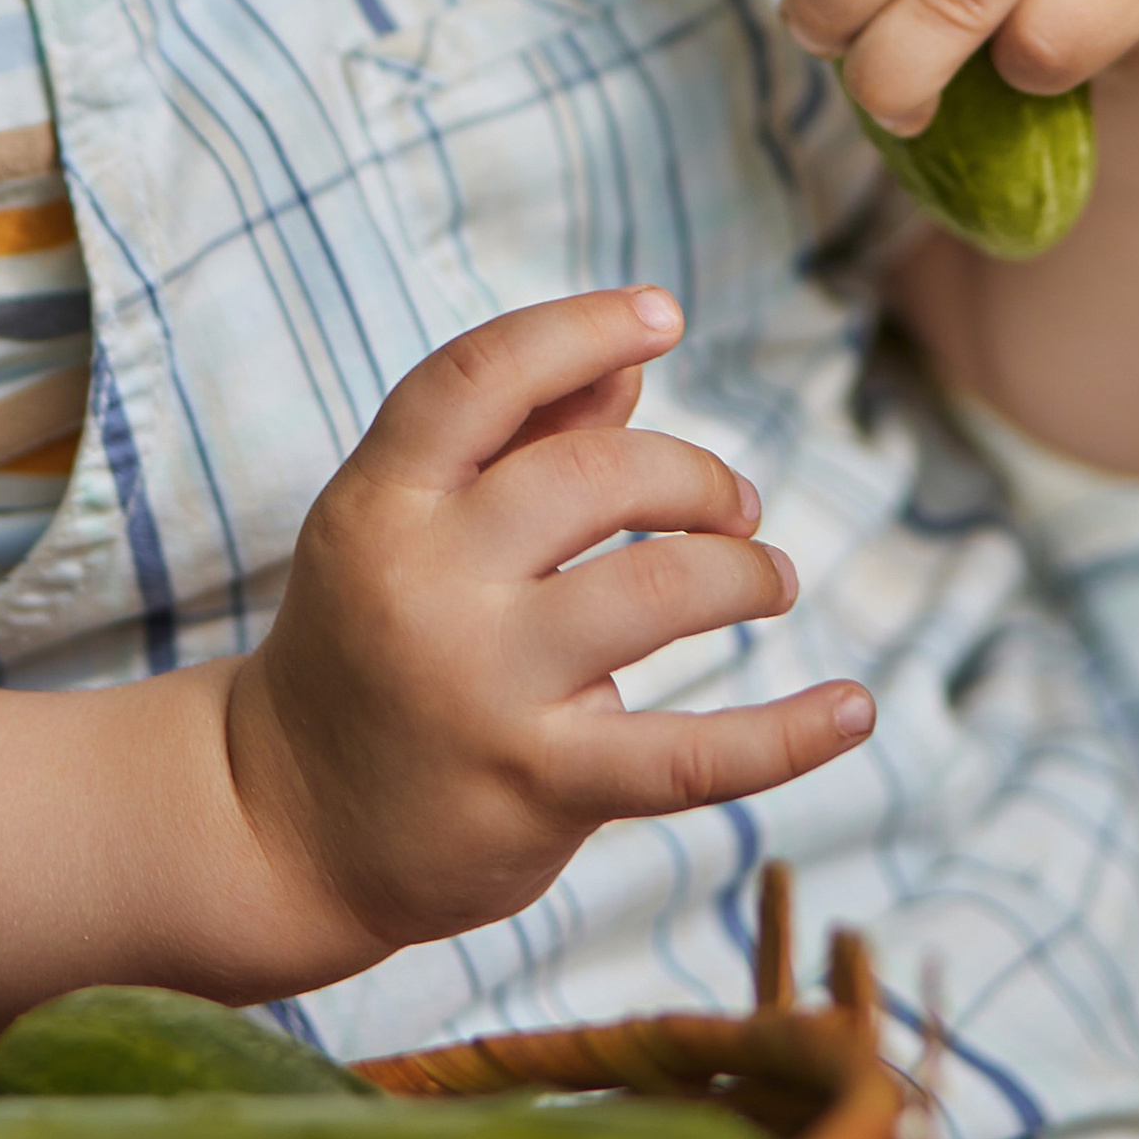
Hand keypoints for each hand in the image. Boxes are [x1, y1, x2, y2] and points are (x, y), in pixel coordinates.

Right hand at [223, 288, 873, 961]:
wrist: (284, 825)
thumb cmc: (371, 641)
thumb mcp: (407, 524)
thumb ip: (512, 441)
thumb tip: (627, 359)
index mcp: (380, 499)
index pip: (480, 377)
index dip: (578, 329)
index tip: (664, 314)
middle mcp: (424, 583)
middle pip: (594, 476)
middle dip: (691, 477)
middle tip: (736, 505)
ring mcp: (482, 688)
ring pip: (655, 591)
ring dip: (740, 570)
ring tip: (767, 578)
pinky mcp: (536, 787)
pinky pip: (689, 755)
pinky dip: (788, 733)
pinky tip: (854, 707)